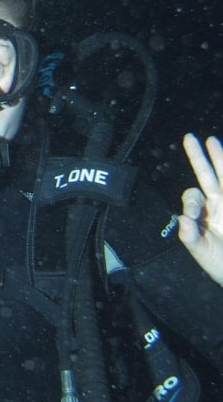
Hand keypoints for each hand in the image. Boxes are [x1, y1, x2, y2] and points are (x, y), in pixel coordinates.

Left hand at [179, 134, 222, 285]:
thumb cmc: (222, 264)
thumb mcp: (202, 253)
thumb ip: (190, 237)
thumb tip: (182, 218)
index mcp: (205, 214)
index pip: (193, 196)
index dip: (191, 201)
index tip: (196, 215)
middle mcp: (219, 204)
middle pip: (207, 176)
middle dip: (198, 157)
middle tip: (189, 137)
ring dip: (220, 158)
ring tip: (212, 140)